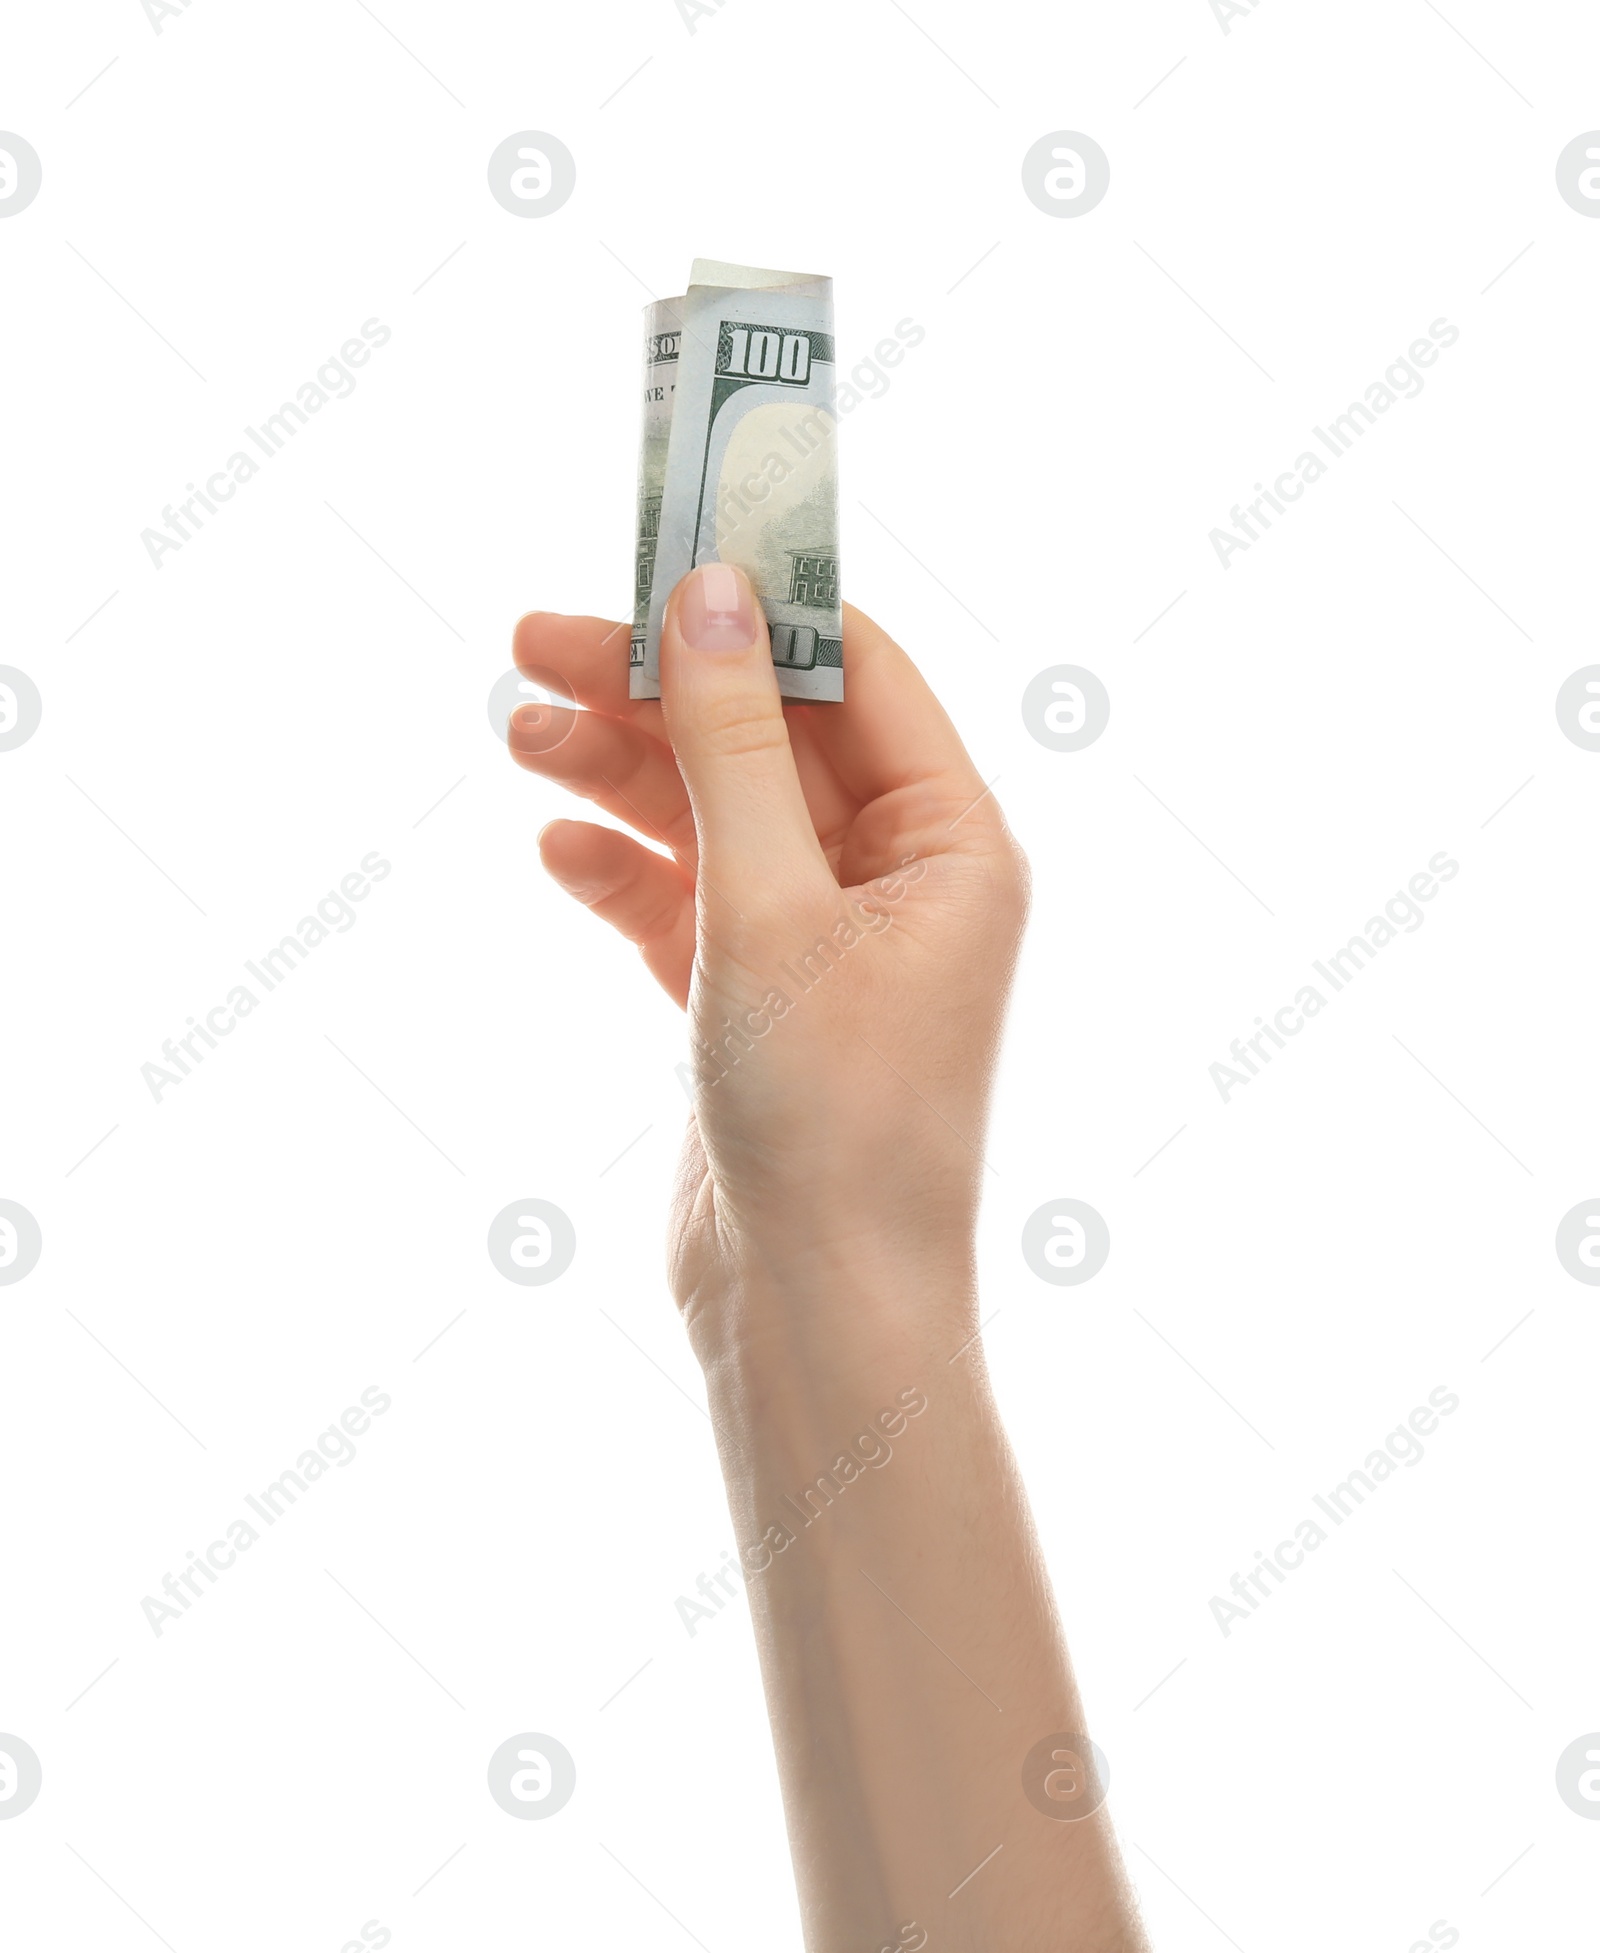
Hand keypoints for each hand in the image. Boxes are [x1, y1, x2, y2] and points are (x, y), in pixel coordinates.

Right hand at [508, 564, 1026, 1362]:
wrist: (813, 1312)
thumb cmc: (831, 1119)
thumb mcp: (768, 907)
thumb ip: (733, 746)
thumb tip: (710, 593)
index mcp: (953, 845)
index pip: (856, 675)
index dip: (757, 607)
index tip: (655, 552)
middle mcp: (900, 882)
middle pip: (771, 739)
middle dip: (658, 692)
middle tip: (536, 643)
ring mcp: (825, 942)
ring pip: (718, 817)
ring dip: (624, 774)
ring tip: (521, 736)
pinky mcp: (758, 1001)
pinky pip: (688, 902)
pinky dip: (627, 872)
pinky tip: (559, 846)